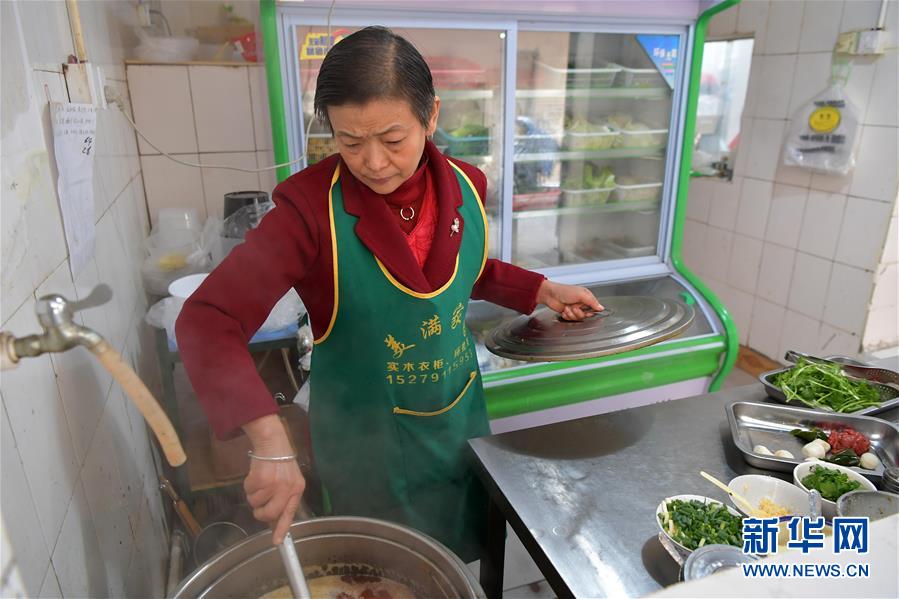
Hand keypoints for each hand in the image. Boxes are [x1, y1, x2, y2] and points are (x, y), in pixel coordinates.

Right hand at [242, 415, 305, 544]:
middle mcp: (288, 488)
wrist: (272, 442)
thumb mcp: (287, 480)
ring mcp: (275, 484)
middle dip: (259, 513)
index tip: (276, 543)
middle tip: (258, 505)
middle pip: (269, 514)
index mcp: (297, 489)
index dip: (281, 529)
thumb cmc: (279, 462)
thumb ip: (282, 499)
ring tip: (259, 482)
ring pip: (255, 503)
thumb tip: (272, 522)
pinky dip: (248, 485)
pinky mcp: (261, 479)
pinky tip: (255, 475)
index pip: (289, 514)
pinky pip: (248, 491)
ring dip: (253, 495)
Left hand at [536, 279, 603, 320]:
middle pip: (586, 315)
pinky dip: (567, 316)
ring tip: (567, 308)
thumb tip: (601, 308)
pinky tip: (564, 311)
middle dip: (579, 313)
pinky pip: (571, 319)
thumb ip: (592, 301)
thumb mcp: (581, 294)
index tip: (587, 311)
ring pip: (578, 318)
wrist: (550, 295)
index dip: (591, 311)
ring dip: (572, 314)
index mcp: (586, 297)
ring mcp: (575, 308)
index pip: (594, 307)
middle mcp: (581, 303)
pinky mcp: (568, 313)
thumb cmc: (563, 291)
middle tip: (574, 307)